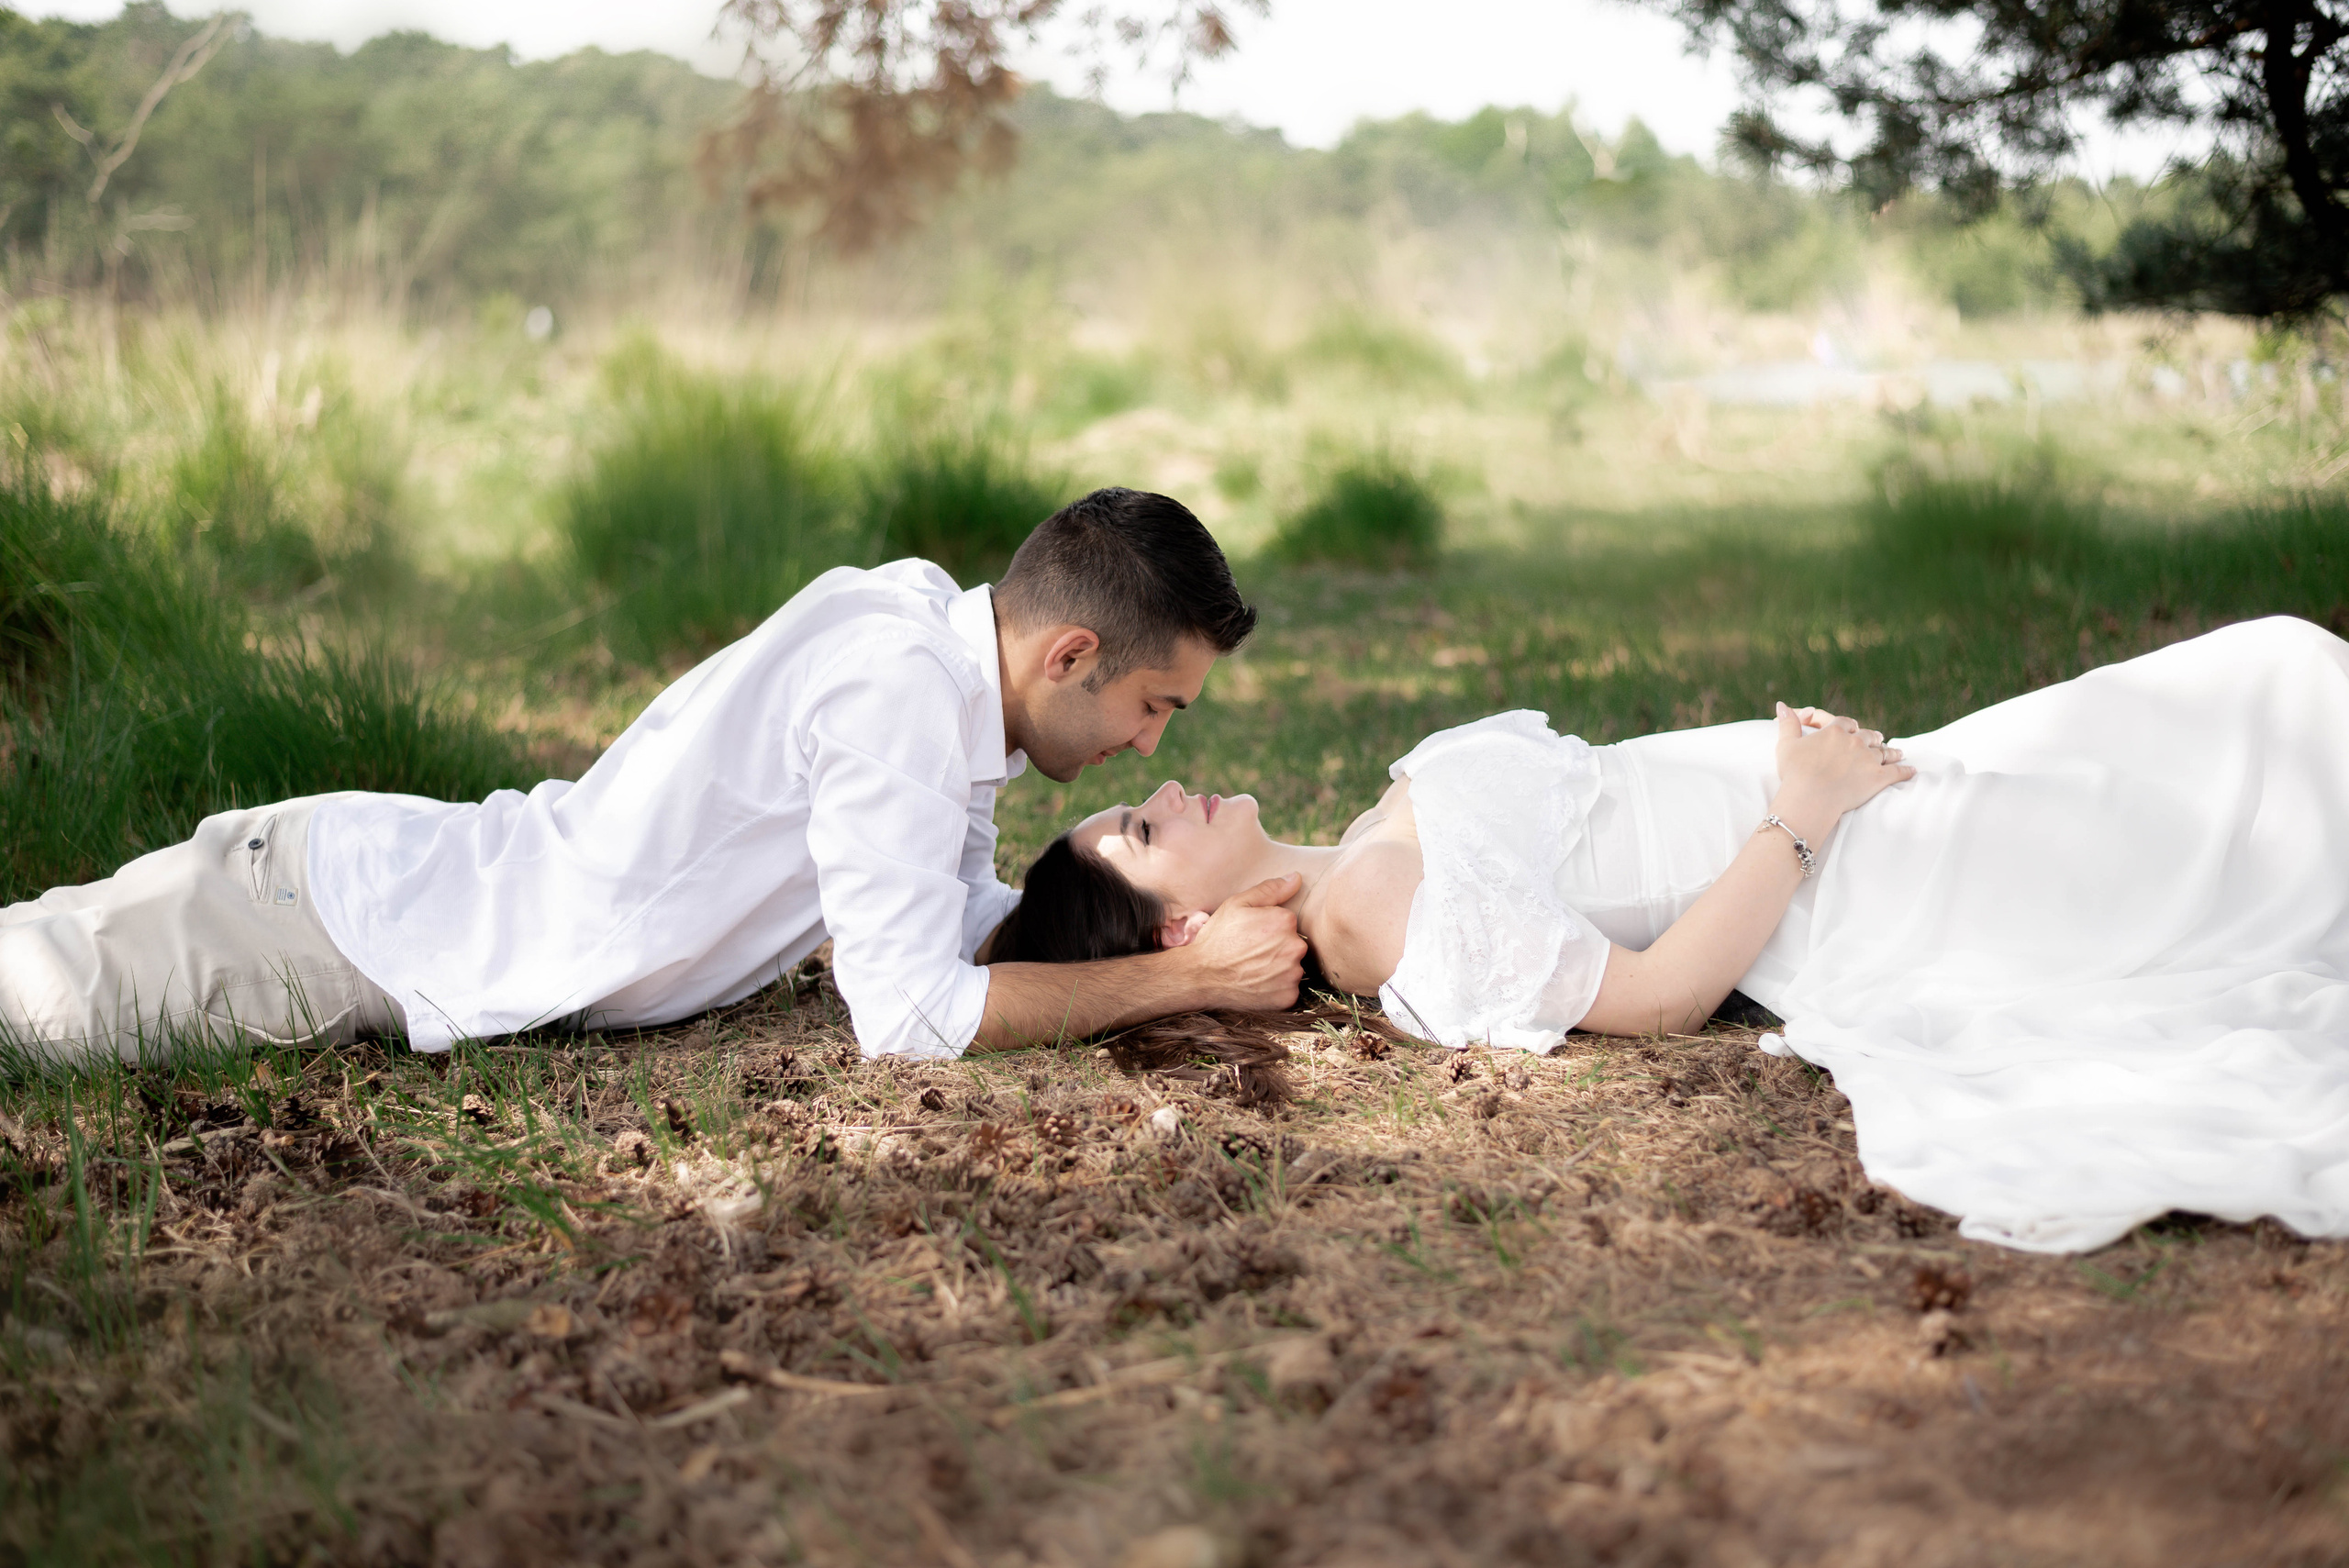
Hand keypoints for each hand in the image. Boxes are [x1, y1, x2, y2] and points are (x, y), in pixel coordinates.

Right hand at [1183, 873, 1306, 1009]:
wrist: (1201, 976)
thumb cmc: (1218, 938)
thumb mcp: (1237, 904)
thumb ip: (1269, 890)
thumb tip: (1296, 878)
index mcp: (1285, 921)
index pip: (1288, 922)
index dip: (1269, 928)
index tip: (1252, 935)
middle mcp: (1295, 947)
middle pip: (1293, 944)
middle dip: (1277, 947)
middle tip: (1251, 953)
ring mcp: (1292, 974)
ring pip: (1292, 967)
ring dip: (1278, 968)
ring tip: (1253, 968)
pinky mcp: (1287, 997)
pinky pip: (1289, 989)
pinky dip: (1276, 988)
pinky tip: (1257, 983)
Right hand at [1772, 701, 1913, 829]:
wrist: (1810, 797)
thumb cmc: (1795, 772)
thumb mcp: (1786, 745)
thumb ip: (1787, 723)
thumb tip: (1781, 704)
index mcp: (1834, 732)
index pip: (1845, 722)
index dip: (1849, 725)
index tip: (1852, 727)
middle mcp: (1855, 742)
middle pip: (1868, 735)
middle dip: (1872, 736)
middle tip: (1877, 738)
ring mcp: (1869, 759)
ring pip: (1884, 752)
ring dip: (1891, 751)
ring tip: (1897, 752)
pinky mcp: (1879, 778)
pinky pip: (1897, 772)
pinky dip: (1905, 771)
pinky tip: (1912, 770)